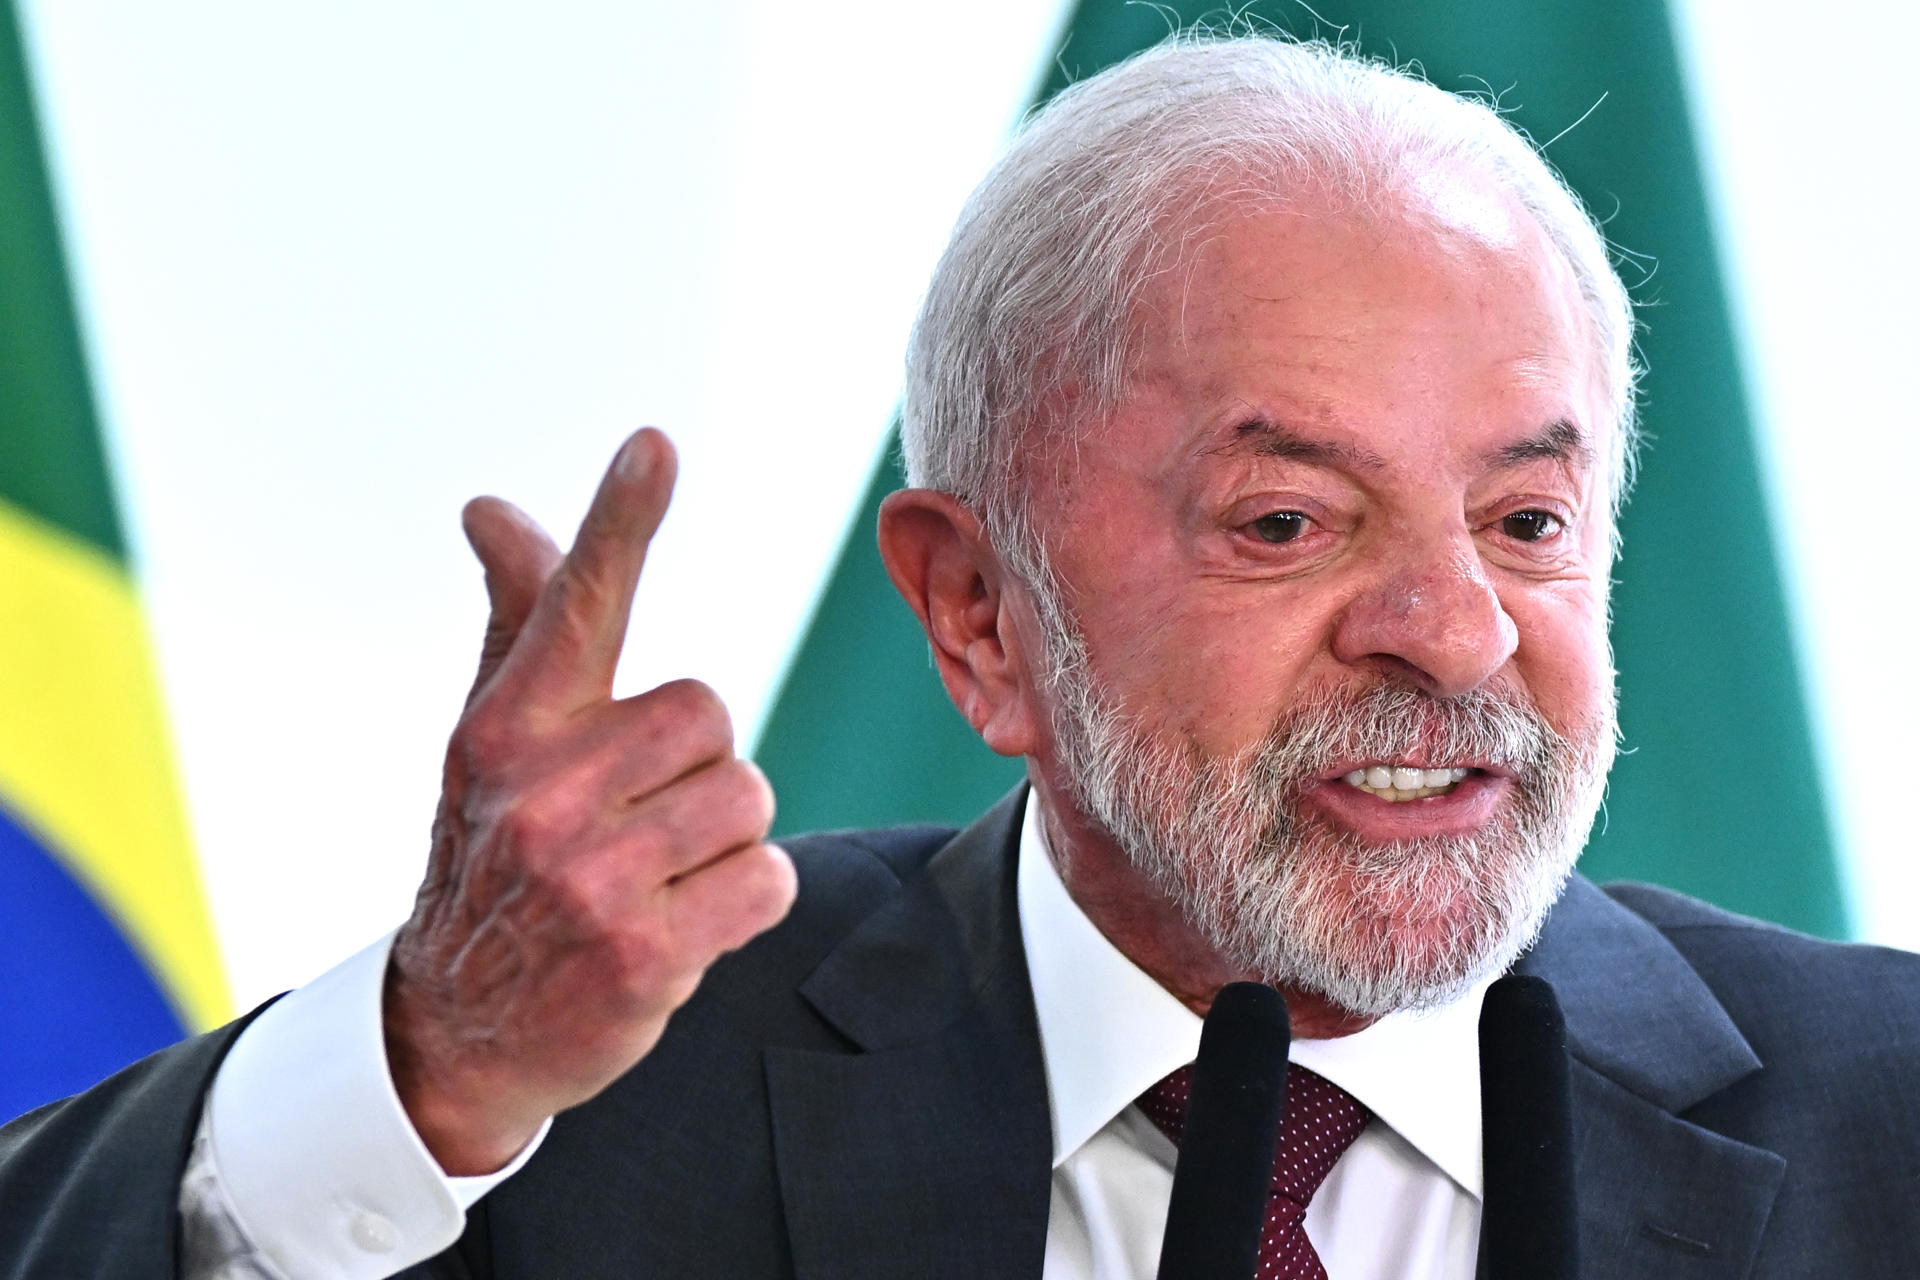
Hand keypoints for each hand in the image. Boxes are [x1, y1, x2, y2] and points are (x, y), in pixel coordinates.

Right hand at [384, 428, 796, 1174]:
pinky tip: (680, 924)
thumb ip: (520, 620)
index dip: (618, 522)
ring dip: (721, 840)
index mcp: (507, 728)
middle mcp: (540, 795)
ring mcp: (588, 880)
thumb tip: (492, 506)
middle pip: (711, 716)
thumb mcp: (493, 741)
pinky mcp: (642, 956)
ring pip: (748, 799)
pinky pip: (767, 881)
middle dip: (696, 767)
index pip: (575, 608)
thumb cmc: (492, 853)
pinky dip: (744, 902)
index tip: (654, 446)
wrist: (462, 1027)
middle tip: (636, 819)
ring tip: (653, 877)